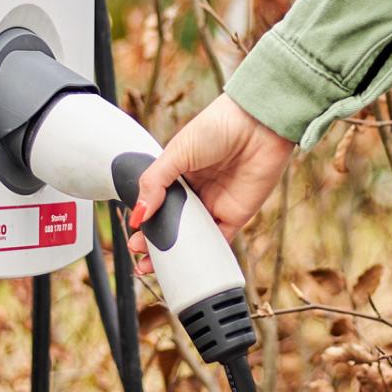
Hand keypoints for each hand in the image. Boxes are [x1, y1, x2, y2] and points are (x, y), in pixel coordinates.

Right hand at [127, 93, 294, 273]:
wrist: (258, 125)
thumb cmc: (219, 127)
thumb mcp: (177, 151)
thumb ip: (154, 183)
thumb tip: (137, 215)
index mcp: (178, 173)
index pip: (156, 202)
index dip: (145, 219)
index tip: (133, 233)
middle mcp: (196, 191)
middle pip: (172, 223)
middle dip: (155, 241)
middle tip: (139, 256)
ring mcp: (215, 204)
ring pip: (191, 237)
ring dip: (175, 253)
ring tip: (154, 266)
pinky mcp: (235, 216)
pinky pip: (217, 241)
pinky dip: (202, 255)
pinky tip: (187, 264)